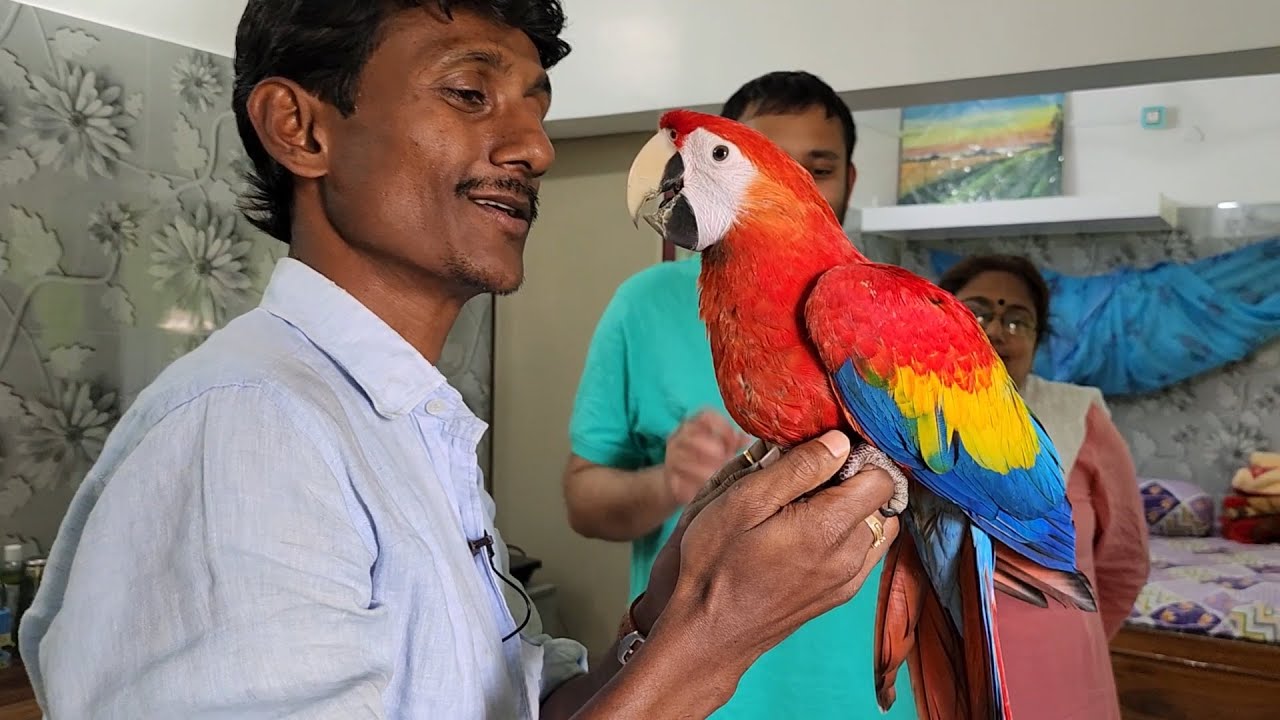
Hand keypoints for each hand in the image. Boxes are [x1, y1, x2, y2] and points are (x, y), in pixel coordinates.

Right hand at [642, 432, 899, 663]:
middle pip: (880, 500)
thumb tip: (841, 441)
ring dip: (851, 507)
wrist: (707, 632)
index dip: (856, 455)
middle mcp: (850, 555)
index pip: (881, 476)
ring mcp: (848, 579)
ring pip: (875, 525)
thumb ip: (797, 468)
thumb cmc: (715, 562)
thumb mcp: (744, 501)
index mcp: (829, 527)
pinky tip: (809, 531)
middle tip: (806, 477)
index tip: (822, 451)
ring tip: (806, 504)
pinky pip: (864, 552)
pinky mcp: (839, 594)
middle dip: (853, 479)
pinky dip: (848, 533)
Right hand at [662, 410, 749, 506]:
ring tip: (714, 475)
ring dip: (700, 467)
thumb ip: (733, 443)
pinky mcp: (668, 476)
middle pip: (690, 433)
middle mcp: (679, 436)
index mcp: (694, 424)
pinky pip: (677, 478)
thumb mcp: (721, 449)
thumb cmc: (705, 461)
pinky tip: (702, 488)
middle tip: (723, 457)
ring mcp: (671, 456)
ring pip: (682, 457)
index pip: (705, 415)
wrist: (678, 482)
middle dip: (708, 445)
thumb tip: (748, 440)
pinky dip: (691, 484)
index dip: (721, 425)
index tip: (734, 441)